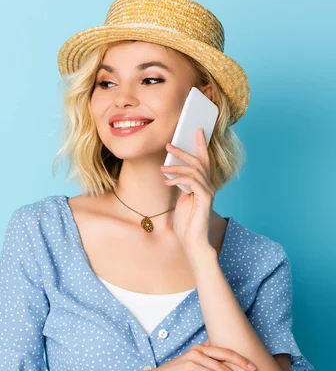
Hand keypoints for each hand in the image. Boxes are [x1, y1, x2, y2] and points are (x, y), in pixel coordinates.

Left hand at [160, 128, 215, 256]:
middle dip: (183, 151)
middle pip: (198, 162)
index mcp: (204, 184)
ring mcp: (208, 192)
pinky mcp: (205, 199)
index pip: (203, 160)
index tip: (197, 130)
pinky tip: (168, 182)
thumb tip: (172, 170)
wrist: (191, 240)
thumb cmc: (186, 221)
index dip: (201, 144)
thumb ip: (181, 184)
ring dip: (176, 167)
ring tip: (162, 168)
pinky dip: (179, 180)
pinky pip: (192, 183)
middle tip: (169, 145)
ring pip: (194, 171)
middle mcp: (209, 185)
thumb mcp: (181, 198)